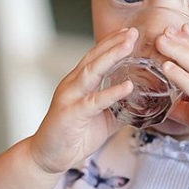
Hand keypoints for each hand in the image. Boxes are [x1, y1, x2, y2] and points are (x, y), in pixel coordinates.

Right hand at [29, 28, 137, 173]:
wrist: (47, 157)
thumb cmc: (73, 135)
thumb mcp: (103, 119)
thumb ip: (119, 108)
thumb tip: (141, 103)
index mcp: (78, 83)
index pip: (95, 57)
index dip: (112, 43)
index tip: (129, 33)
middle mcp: (72, 85)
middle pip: (94, 58)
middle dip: (114, 44)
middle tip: (133, 32)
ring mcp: (70, 98)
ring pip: (92, 72)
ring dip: (111, 57)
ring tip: (129, 47)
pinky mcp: (71, 114)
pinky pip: (94, 101)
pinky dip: (112, 93)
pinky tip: (127, 86)